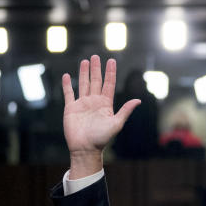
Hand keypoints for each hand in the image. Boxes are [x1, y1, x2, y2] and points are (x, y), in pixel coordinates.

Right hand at [62, 55, 140, 177]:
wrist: (85, 149)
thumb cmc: (102, 138)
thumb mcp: (116, 124)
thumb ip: (125, 111)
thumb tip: (138, 100)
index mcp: (105, 104)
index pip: (108, 84)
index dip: (110, 72)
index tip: (111, 60)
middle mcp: (94, 101)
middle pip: (96, 81)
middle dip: (96, 69)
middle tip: (96, 56)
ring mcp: (82, 104)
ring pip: (83, 84)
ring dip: (84, 73)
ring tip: (85, 61)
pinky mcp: (71, 108)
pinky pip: (69, 94)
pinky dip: (67, 85)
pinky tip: (67, 76)